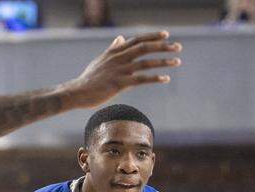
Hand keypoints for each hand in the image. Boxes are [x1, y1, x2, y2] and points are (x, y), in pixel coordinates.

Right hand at [62, 32, 181, 109]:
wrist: (76, 92)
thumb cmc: (89, 78)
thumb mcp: (100, 59)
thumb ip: (113, 48)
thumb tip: (121, 38)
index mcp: (115, 51)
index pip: (137, 40)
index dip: (152, 36)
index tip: (166, 35)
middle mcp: (118, 58)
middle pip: (144, 48)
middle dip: (163, 47)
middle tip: (178, 47)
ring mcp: (119, 70)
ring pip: (145, 63)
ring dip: (163, 62)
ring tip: (177, 61)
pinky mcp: (118, 84)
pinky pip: (141, 79)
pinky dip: (154, 78)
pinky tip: (165, 79)